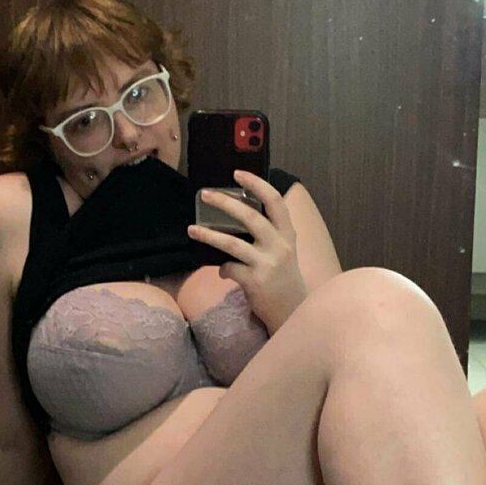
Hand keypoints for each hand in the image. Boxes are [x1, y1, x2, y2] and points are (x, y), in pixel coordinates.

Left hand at [187, 170, 307, 332]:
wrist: (293, 311)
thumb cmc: (283, 279)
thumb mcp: (282, 252)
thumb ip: (266, 235)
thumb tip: (233, 216)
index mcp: (287, 234)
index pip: (275, 201)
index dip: (257, 185)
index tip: (238, 173)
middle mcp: (280, 246)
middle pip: (251, 217)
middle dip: (225, 203)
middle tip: (206, 194)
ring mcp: (268, 264)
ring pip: (233, 243)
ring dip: (209, 235)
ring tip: (192, 229)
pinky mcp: (256, 282)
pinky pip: (230, 268)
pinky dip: (223, 268)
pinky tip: (223, 271)